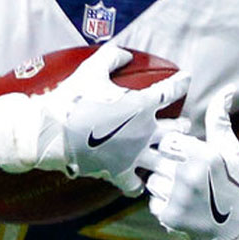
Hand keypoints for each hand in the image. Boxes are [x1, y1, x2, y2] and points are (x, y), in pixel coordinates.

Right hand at [0, 42, 190, 193]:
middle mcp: (144, 130)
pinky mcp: (118, 172)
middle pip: (175, 130)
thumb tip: (127, 55)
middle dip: (182, 126)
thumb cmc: (72, 98)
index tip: (187, 79)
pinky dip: (140, 184)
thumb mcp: (91, 69)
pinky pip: (137, 184)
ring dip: (170, 157)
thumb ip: (112, 57)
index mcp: (141, 104)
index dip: (181, 83)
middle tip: (185, 125)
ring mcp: (133, 154)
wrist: (51, 130)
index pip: (170, 91)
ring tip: (173, 158)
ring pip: (164, 161)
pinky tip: (141, 182)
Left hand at [137, 86, 238, 239]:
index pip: (168, 141)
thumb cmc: (232, 183)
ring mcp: (179, 199)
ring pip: (152, 181)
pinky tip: (179, 204)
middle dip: (167, 165)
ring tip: (181, 189)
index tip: (185, 155)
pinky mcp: (170, 217)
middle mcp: (189, 177)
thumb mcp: (228, 150)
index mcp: (204, 156)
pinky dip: (161, 203)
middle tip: (181, 173)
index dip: (175, 148)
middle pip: (157, 160)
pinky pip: (152, 202)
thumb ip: (219, 119)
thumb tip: (226, 90)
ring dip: (162, 184)